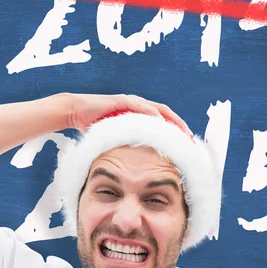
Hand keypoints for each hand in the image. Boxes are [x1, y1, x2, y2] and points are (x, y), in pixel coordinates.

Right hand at [63, 93, 191, 134]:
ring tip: (181, 133)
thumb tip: (138, 167)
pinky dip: (152, 114)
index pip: (164, 121)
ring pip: (158, 110)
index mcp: (139, 114)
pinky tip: (160, 122)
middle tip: (191, 141)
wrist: (75, 111)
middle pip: (166, 114)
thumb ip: (128, 145)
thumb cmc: (95, 126)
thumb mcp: (116, 138)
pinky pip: (140, 107)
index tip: (188, 145)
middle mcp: (138, 106)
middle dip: (180, 126)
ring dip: (171, 121)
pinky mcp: (121, 101)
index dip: (177, 131)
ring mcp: (131, 102)